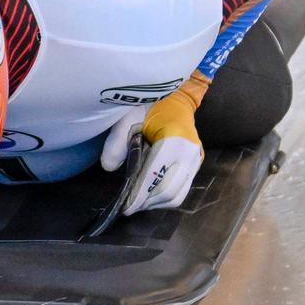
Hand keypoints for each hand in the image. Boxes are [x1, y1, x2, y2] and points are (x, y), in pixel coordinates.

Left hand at [101, 78, 206, 214]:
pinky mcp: (196, 164)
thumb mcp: (128, 117)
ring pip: (177, 195)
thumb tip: (109, 167)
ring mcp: (196, 159)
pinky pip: (182, 190)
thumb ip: (117, 140)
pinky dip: (165, 198)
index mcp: (175, 137)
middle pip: (168, 190)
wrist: (175, 98)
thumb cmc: (150, 105)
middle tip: (128, 207)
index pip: (156, 174)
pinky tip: (150, 195)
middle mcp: (190, 152)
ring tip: (137, 202)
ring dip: (156, 203)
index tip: (125, 206)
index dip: (139, 193)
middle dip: (146, 202)